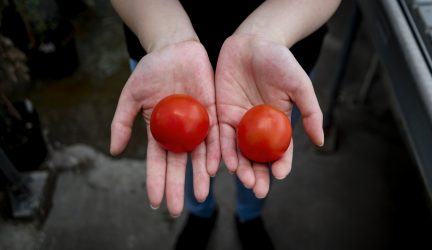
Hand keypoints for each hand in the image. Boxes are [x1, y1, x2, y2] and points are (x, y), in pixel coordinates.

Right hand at [110, 40, 219, 216]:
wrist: (174, 49)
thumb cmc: (151, 71)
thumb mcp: (130, 96)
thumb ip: (122, 122)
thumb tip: (113, 151)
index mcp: (160, 132)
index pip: (156, 162)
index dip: (155, 181)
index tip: (154, 202)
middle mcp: (179, 133)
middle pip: (178, 165)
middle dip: (177, 187)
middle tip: (175, 210)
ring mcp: (197, 124)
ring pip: (200, 155)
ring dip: (200, 176)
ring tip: (201, 196)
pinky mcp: (213, 112)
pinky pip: (216, 135)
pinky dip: (215, 152)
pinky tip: (214, 168)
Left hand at [215, 34, 323, 197]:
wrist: (253, 41)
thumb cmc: (280, 61)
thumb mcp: (300, 86)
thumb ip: (310, 112)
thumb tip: (320, 142)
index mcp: (278, 123)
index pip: (280, 150)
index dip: (281, 164)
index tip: (280, 175)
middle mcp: (258, 127)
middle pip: (257, 157)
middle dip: (257, 174)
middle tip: (257, 189)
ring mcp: (238, 122)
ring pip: (238, 151)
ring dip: (240, 167)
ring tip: (242, 179)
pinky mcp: (220, 113)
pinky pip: (219, 135)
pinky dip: (221, 150)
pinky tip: (222, 164)